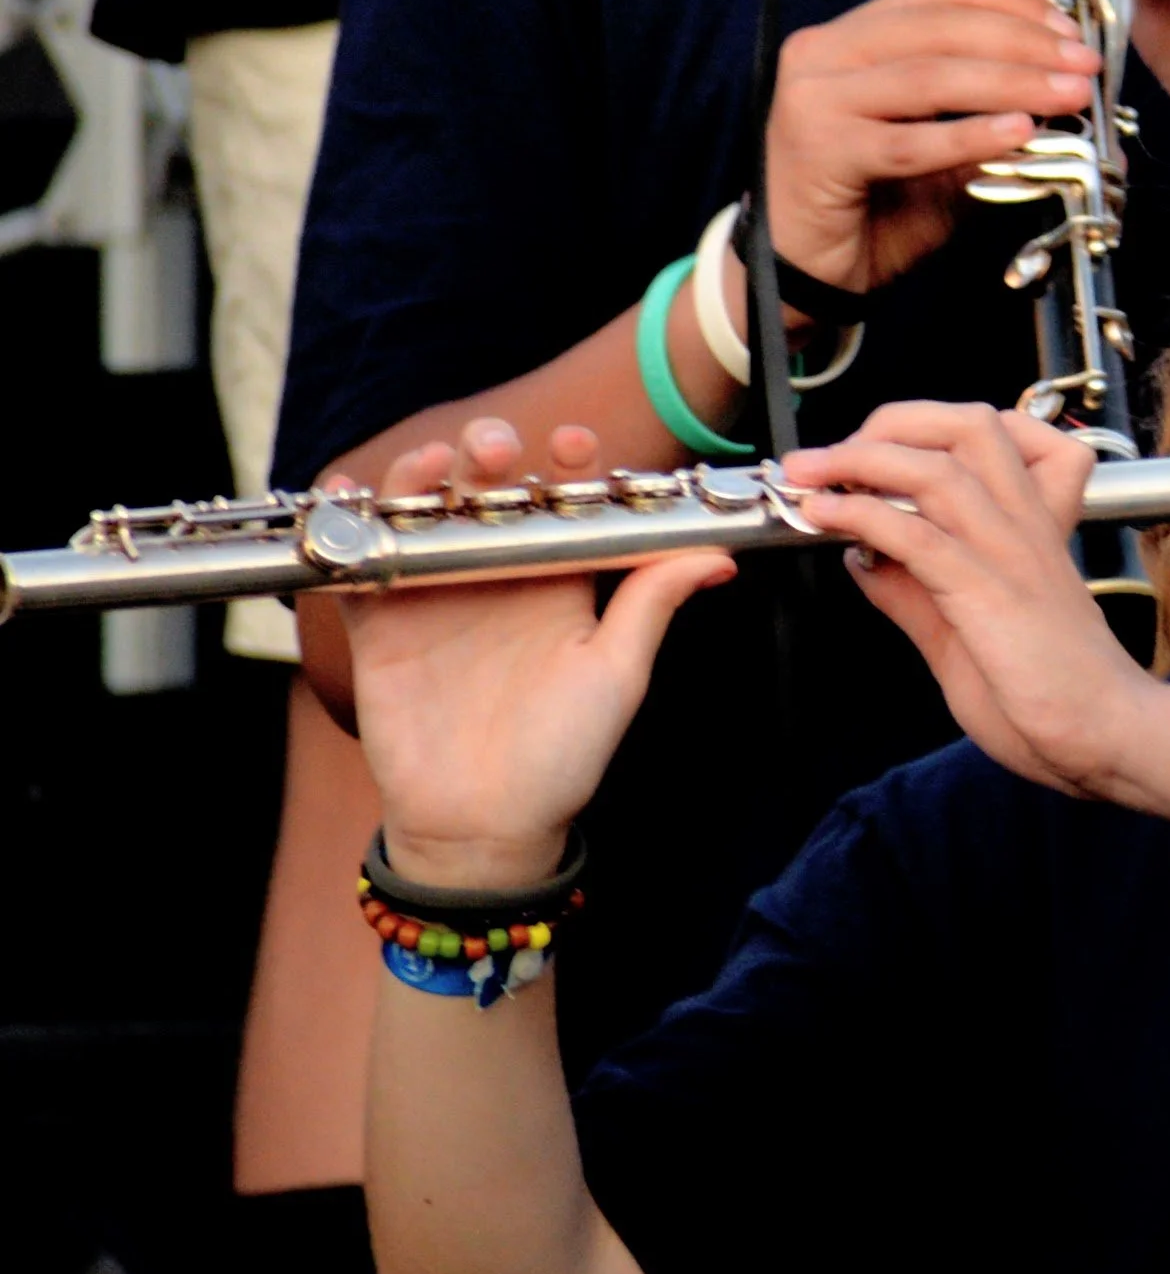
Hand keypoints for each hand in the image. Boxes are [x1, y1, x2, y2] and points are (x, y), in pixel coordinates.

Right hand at [330, 419, 734, 886]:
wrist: (483, 829)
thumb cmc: (563, 756)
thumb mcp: (616, 673)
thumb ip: (652, 604)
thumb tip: (721, 555)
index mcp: (557, 577)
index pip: (563, 498)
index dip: (569, 462)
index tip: (575, 444)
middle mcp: (496, 574)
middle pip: (487, 488)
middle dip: (489, 451)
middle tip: (494, 452)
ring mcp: (436, 594)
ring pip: (422, 510)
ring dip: (420, 475)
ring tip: (430, 467)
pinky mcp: (382, 626)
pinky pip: (358, 565)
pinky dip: (346, 525)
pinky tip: (344, 495)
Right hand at [763, 0, 1100, 298]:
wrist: (802, 274)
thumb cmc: (872, 205)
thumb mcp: (937, 145)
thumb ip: (983, 109)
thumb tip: (1062, 84)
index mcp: (851, 34)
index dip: (1011, 1)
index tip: (1068, 29)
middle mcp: (824, 51)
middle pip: (940, 26)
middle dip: (1024, 42)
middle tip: (1082, 66)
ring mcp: (815, 98)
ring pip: (930, 77)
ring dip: (1011, 83)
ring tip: (1068, 96)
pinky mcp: (820, 150)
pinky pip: (910, 141)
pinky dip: (970, 135)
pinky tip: (1019, 132)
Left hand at [781, 403, 1169, 816]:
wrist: (1108, 737)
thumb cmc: (1053, 697)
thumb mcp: (964, 637)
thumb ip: (915, 595)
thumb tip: (863, 560)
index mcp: (1029, 527)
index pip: (991, 435)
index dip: (922, 429)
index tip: (867, 455)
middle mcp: (1023, 525)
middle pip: (968, 426)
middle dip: (891, 423)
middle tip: (835, 455)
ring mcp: (1009, 553)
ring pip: (936, 467)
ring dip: (860, 460)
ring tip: (809, 474)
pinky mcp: (989, 592)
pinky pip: (918, 534)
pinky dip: (861, 515)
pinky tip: (823, 517)